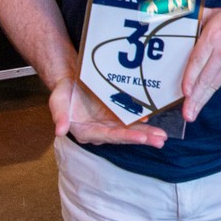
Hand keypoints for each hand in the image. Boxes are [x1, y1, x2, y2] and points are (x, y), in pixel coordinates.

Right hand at [48, 75, 168, 147]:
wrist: (70, 80)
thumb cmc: (63, 91)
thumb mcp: (57, 100)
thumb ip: (59, 115)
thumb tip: (60, 130)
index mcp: (86, 132)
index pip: (108, 136)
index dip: (125, 137)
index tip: (141, 138)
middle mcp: (100, 130)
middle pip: (123, 136)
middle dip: (143, 138)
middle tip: (160, 140)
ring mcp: (109, 123)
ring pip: (130, 130)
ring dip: (147, 133)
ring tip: (162, 137)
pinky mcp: (115, 116)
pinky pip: (131, 120)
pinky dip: (143, 121)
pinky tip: (156, 121)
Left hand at [180, 2, 220, 121]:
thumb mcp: (215, 13)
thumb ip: (197, 19)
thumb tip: (180, 19)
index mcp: (213, 38)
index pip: (198, 61)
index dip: (190, 79)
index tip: (185, 92)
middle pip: (205, 80)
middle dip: (195, 99)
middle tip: (187, 115)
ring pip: (214, 84)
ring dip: (202, 100)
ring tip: (193, 113)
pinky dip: (212, 90)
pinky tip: (204, 98)